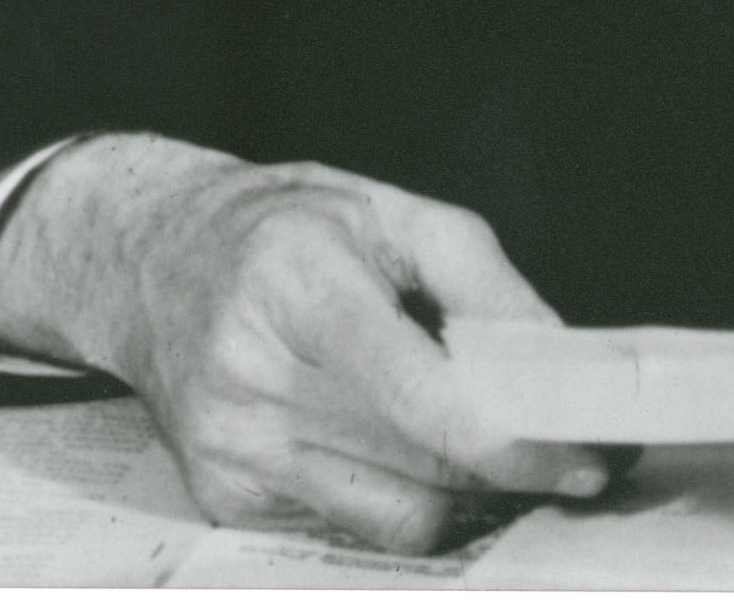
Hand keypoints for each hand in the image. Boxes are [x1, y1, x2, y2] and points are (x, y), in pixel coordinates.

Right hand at [0, 134, 615, 552]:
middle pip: (418, 465)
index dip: (508, 438)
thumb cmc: (283, 227)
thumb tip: (552, 358)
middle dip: (514, 471)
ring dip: (466, 494)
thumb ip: (479, 278)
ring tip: (498, 449)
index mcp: (298, 284)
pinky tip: (412, 451)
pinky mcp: (222, 497)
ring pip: (392, 513)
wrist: (149, 260)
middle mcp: (251, 376)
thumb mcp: (388, 211)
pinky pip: (349, 522)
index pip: (414, 393)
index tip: (584, 455)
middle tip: (580, 458)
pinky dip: (402, 495)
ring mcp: (229, 449)